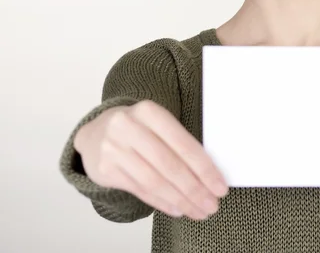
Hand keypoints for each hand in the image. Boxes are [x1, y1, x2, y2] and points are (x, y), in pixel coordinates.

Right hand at [74, 100, 228, 220]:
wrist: (95, 133)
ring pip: (154, 181)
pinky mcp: (104, 170)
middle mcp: (129, 127)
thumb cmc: (139, 129)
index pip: (183, 144)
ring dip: (180, 200)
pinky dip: (162, 202)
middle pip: (169, 165)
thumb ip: (179, 143)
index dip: (204, 168)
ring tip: (198, 211)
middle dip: (194, 189)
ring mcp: (113, 149)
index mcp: (149, 111)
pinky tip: (177, 208)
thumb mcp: (157, 124)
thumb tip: (210, 175)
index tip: (220, 187)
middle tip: (212, 205)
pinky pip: (140, 190)